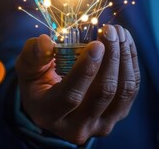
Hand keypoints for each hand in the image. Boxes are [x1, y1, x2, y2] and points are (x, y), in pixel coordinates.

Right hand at [15, 25, 139, 144]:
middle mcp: (77, 127)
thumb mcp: (27, 69)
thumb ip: (33, 55)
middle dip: (111, 58)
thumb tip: (44, 41)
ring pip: (123, 91)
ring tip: (119, 32)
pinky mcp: (118, 115)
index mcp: (49, 114)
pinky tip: (125, 42)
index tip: (96, 43)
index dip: (86, 70)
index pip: (72, 96)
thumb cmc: (37, 82)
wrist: (53, 104)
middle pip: (103, 93)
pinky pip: (131, 88)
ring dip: (124, 57)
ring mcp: (101, 125)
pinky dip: (130, 62)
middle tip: (110, 31)